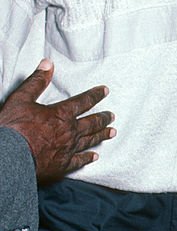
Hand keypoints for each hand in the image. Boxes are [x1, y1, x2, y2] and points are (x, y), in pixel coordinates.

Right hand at [0, 59, 115, 183]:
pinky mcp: (63, 166)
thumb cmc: (13, 129)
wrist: (9, 158)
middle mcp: (69, 132)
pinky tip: (94, 156)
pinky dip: (88, 158)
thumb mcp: (21, 99)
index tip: (105, 91)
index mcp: (61, 114)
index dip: (95, 95)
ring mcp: (68, 150)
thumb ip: (36, 82)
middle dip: (103, 118)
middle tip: (112, 116)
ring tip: (112, 132)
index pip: (83, 101)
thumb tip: (47, 64)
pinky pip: (80, 161)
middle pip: (92, 123)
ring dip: (101, 135)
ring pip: (90, 141)